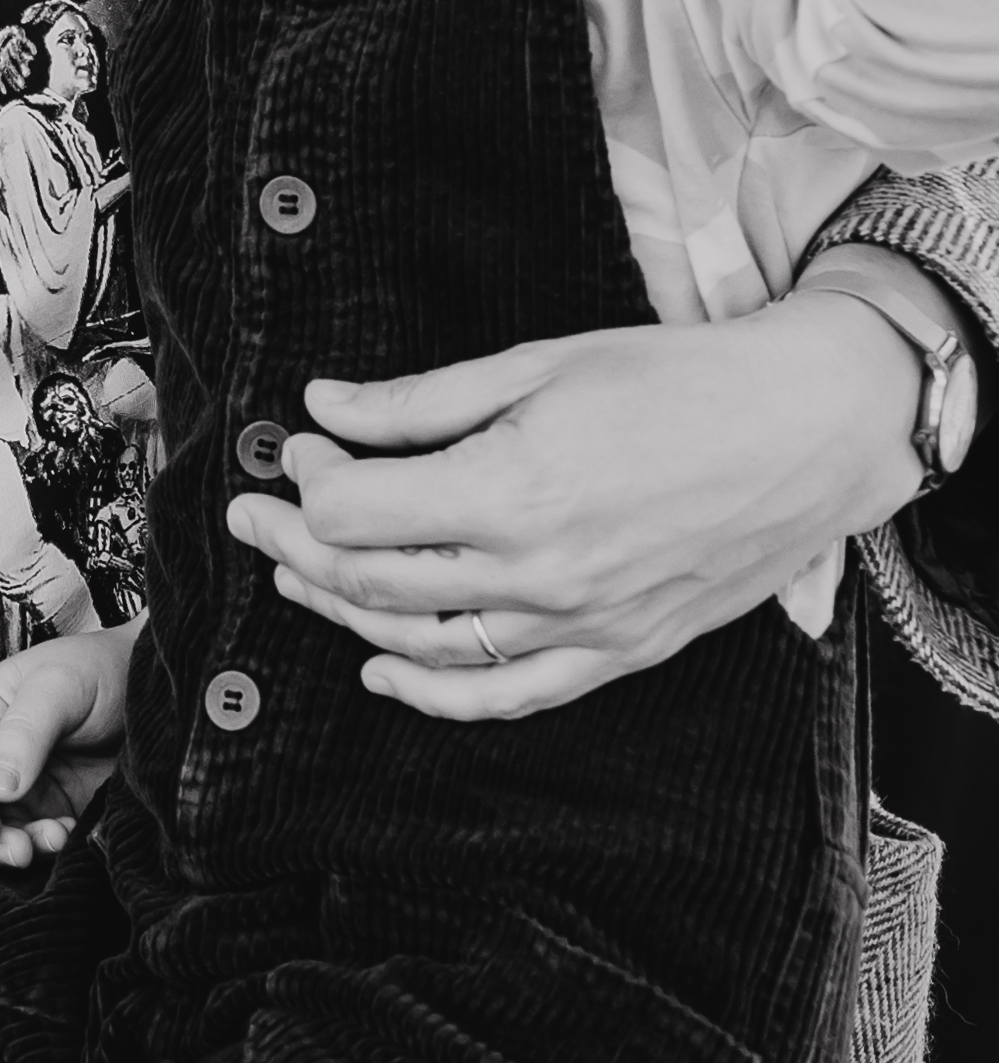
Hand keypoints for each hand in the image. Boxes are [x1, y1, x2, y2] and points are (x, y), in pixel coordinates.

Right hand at [0, 622, 138, 863]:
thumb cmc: (105, 670)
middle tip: (18, 852)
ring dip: (17, 847)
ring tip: (54, 840)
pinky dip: (43, 849)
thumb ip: (24, 731)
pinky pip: (33, 841)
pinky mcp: (54, 809)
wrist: (158, 692)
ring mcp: (25, 785)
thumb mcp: (60, 685)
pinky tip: (67, 837)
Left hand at [224, 280, 925, 717]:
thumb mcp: (537, 364)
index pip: (355, 514)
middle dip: (297, 546)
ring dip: (344, 614)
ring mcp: (579, 626)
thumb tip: (324, 407)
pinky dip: (430, 693)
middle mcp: (538, 574)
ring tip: (298, 575)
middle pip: (372, 581)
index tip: (301, 446)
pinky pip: (504, 698)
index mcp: (512, 491)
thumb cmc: (676, 382)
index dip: (308, 480)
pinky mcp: (615, 654)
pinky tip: (382, 668)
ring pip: (423, 646)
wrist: (805, 431)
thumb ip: (419, 401)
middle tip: (258, 514)